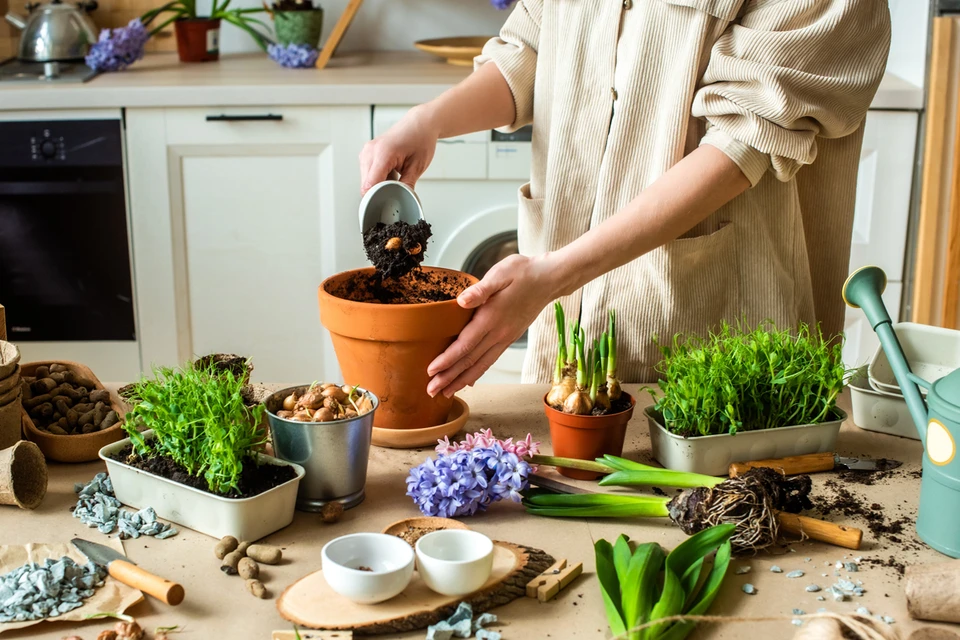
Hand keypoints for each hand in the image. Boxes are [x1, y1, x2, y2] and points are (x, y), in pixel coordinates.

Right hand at [360, 107, 439, 193]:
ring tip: (395, 177)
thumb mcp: (418, 166)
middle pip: (366, 185)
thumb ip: (407, 185)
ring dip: (378, 185)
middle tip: (396, 191)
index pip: (370, 184)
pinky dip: (378, 178)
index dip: (376, 198)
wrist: (419, 124)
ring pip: (365, 181)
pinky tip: (391, 173)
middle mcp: (370, 151)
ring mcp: (366, 152)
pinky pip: (368, 174)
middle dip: (379, 192)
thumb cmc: (420, 139)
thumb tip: (401, 199)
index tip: (384, 204)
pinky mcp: (367, 154)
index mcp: (383, 153)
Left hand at [427, 254, 561, 397]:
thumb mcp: (500, 274)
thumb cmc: (523, 272)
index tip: (431, 371)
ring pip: (481, 365)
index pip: (465, 345)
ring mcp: (505, 338)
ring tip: (446, 392)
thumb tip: (461, 301)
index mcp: (491, 317)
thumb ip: (480, 290)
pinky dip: (477, 372)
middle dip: (449, 378)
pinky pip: (490, 360)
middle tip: (431, 391)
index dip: (447, 360)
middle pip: (470, 361)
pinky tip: (468, 380)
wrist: (549, 279)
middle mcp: (498, 333)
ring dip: (462, 380)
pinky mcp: (509, 338)